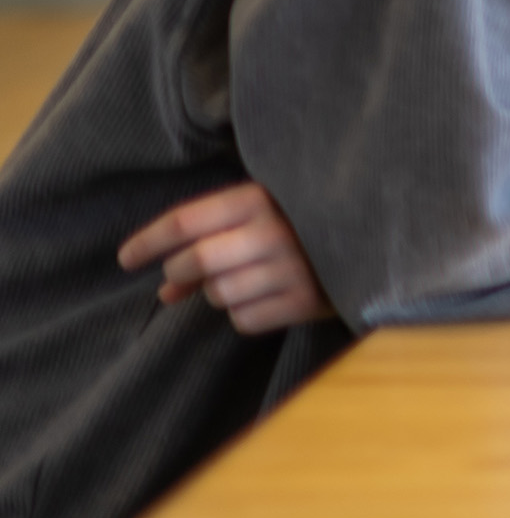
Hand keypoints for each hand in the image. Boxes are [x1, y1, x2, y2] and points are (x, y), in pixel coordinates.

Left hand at [118, 182, 334, 333]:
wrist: (375, 237)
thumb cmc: (304, 223)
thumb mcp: (260, 215)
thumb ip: (211, 240)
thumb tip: (164, 293)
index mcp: (260, 197)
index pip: (185, 221)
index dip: (148, 242)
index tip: (125, 259)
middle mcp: (274, 232)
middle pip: (195, 262)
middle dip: (180, 274)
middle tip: (184, 277)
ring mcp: (293, 268)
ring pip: (218, 295)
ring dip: (219, 294)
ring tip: (246, 280)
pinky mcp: (307, 302)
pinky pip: (245, 320)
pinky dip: (246, 314)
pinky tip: (268, 297)